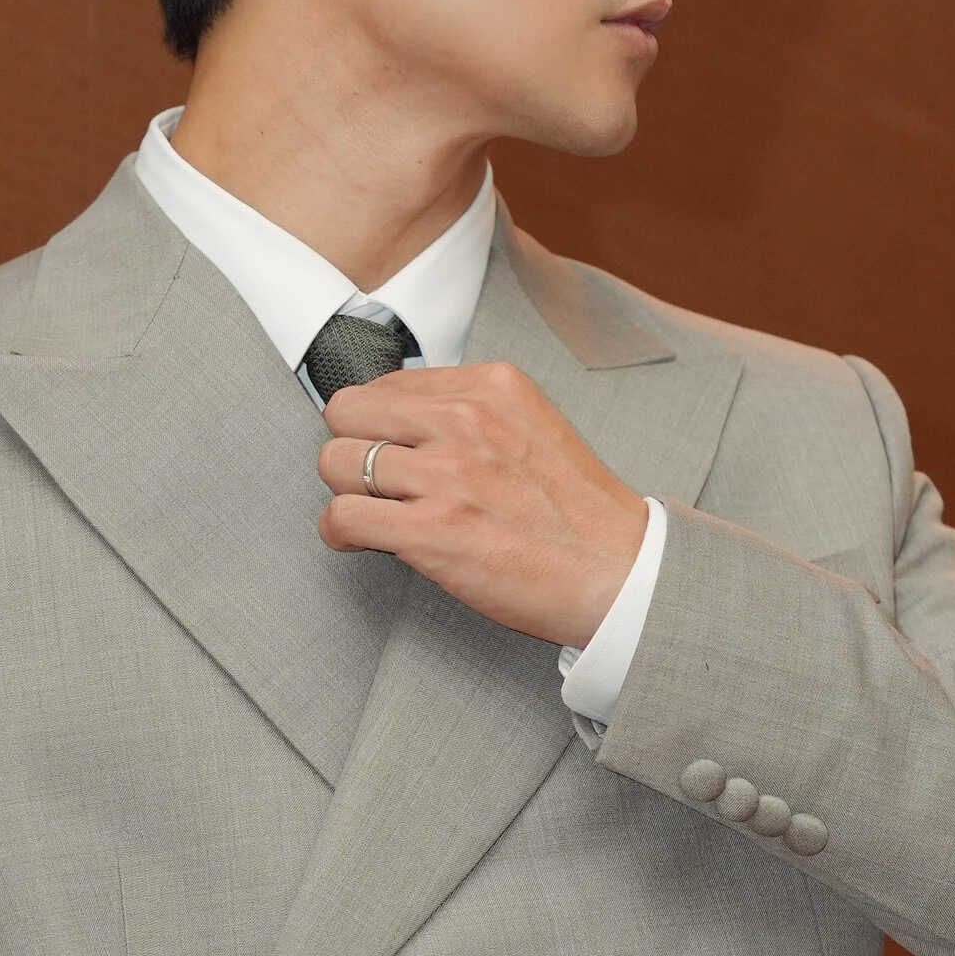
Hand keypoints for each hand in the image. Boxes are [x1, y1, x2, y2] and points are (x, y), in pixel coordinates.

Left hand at [316, 359, 647, 644]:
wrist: (619, 572)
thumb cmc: (577, 513)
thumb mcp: (532, 425)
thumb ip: (471, 411)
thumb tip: (400, 415)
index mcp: (491, 386)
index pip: (388, 383)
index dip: (380, 422)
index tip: (393, 450)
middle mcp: (466, 420)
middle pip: (348, 411)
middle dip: (351, 446)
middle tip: (371, 478)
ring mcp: (448, 474)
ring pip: (335, 461)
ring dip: (345, 491)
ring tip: (372, 511)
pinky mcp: (431, 531)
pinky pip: (342, 516)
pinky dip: (339, 531)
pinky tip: (360, 540)